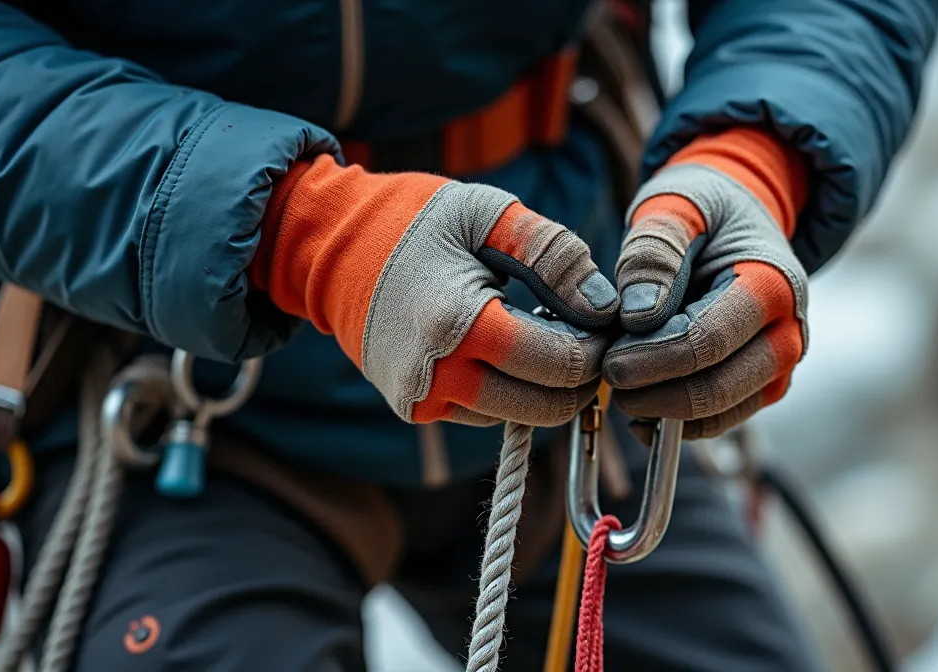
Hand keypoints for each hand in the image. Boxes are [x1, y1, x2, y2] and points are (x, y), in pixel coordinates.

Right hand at [250, 155, 618, 425]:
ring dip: (543, 385)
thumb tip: (607, 306)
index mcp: (461, 323)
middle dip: (579, 377)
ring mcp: (422, 399)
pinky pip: (484, 411)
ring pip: (517, 415)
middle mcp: (439, 376)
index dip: (595, 345)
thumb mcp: (490, 214)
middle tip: (584, 334)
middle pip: (545, 408)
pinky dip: (507, 387)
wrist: (330, 247)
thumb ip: (555, 256)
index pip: (559, 364)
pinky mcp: (413, 409)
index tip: (601, 318)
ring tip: (535, 329)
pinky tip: (499, 343)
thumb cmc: (415, 220)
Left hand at [603, 129, 808, 438]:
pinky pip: (721, 421)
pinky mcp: (761, 385)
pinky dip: (677, 425)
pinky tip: (638, 411)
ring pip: (720, 413)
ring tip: (618, 389)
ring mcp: (779, 365)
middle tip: (606, 377)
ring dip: (663, 411)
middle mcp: (789, 332)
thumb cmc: (705, 208)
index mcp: (772, 284)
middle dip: (654, 392)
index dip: (653, 359)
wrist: (740, 215)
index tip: (607, 361)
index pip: (708, 341)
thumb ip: (654, 250)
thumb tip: (639, 314)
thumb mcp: (675, 205)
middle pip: (718, 388)